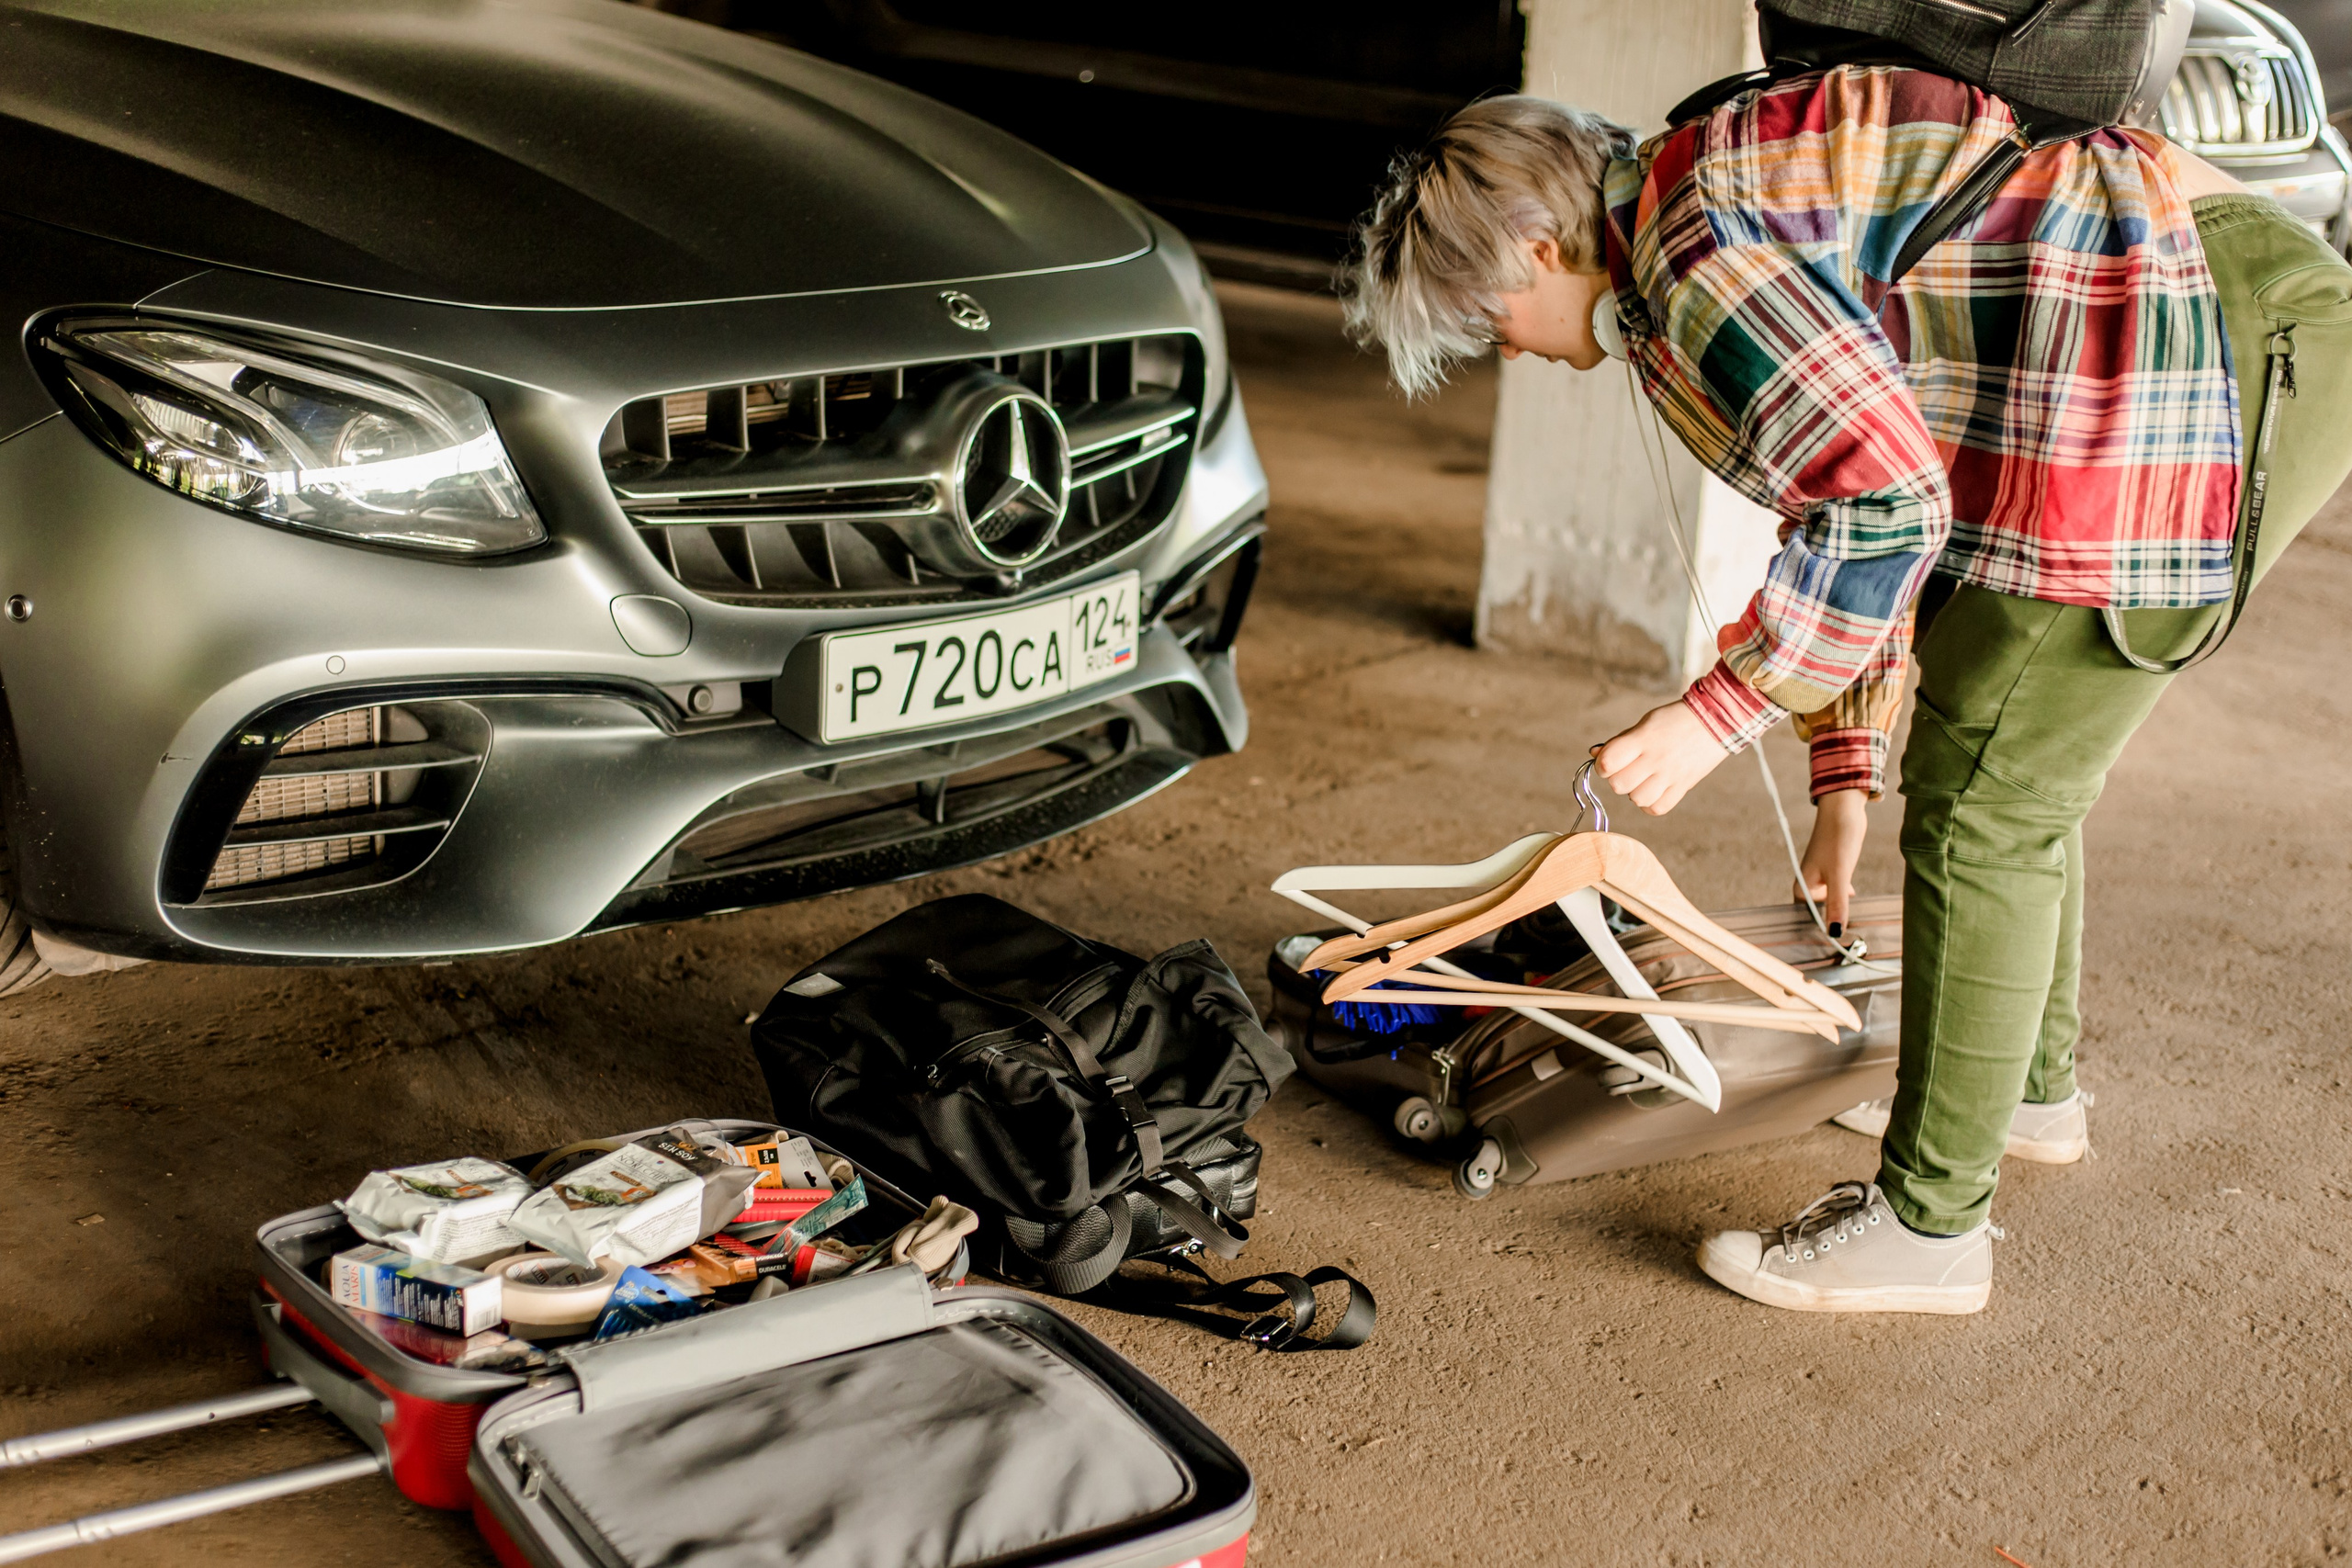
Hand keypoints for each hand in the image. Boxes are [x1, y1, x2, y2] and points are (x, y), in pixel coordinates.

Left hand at [1591, 700, 1729, 815]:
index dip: (1602, 764)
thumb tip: (1594, 755)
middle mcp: (1656, 759)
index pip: (1608, 762)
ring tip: (1642, 779)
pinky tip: (1653, 790)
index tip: (1610, 760)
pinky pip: (1658, 808)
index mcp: (1643, 739)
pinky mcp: (1683, 786)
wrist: (1714, 721)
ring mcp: (1671, 775)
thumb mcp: (1644, 722)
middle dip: (1617, 778)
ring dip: (1634, 791)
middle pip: (1619, 784)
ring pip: (1637, 799)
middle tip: (1627, 769)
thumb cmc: (1673, 720)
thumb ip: (1620, 741)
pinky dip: (1651, 803)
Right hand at [1797, 789, 1867, 932]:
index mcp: (1802, 887)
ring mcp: (1821, 877)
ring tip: (1852, 923)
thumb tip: (1835, 932)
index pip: (1806, 919)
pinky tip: (1853, 897)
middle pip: (1818, 912)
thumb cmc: (1837, 838)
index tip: (1834, 944)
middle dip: (1831, 922)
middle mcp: (1809, 884)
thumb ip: (1837, 904)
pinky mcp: (1833, 870)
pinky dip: (1844, 896)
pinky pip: (1837, 890)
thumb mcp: (1839, 875)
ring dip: (1839, 910)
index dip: (1819, 931)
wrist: (1844, 810)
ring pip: (1830, 901)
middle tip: (1847, 938)